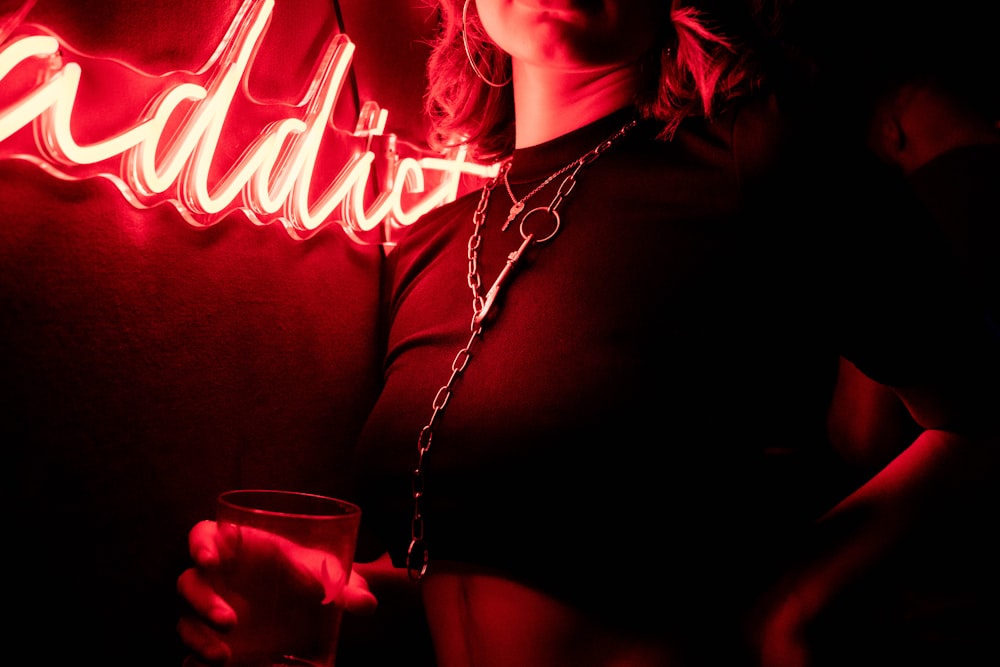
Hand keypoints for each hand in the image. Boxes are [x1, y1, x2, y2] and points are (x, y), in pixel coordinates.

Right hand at [176, 519, 377, 664]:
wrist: (310, 608)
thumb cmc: (309, 576)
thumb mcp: (327, 576)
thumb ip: (345, 586)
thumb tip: (367, 604)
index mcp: (237, 547)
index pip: (203, 535)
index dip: (201, 544)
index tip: (209, 560)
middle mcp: (217, 578)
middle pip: (190, 583)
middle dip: (203, 602)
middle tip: (230, 621)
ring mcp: (210, 610)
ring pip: (186, 620)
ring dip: (198, 639)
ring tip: (225, 658)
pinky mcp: (212, 641)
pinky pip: (190, 652)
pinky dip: (194, 662)